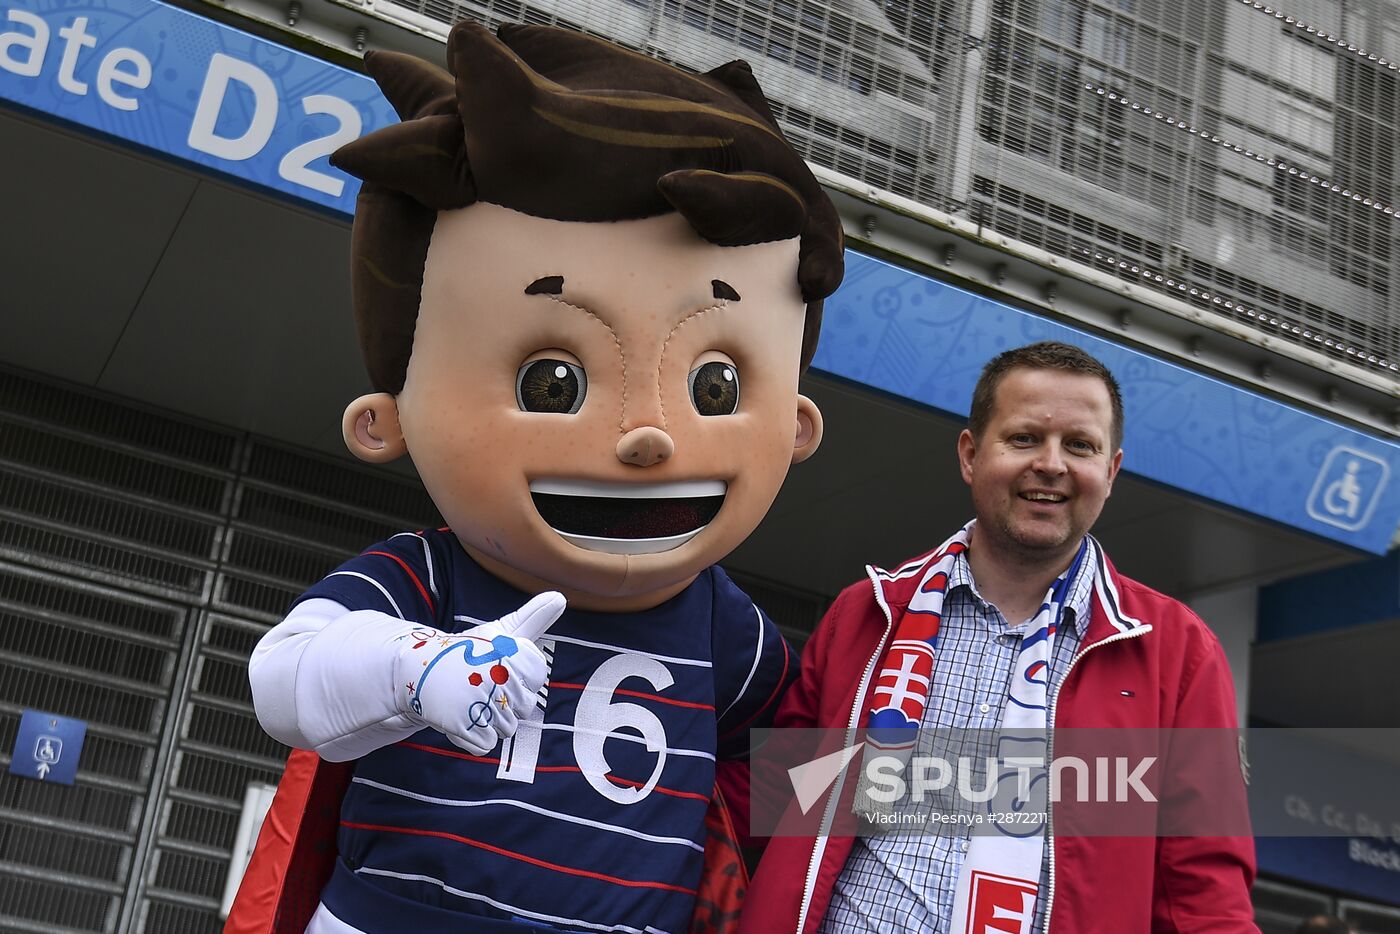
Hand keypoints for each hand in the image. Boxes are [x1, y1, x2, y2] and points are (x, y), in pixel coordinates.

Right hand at [395, 592, 564, 753]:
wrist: (419, 669)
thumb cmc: (468, 652)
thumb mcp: (501, 632)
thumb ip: (533, 617)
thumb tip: (560, 597)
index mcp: (508, 652)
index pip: (538, 678)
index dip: (521, 679)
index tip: (499, 668)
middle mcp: (496, 675)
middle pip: (525, 707)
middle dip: (505, 702)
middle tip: (481, 685)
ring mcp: (478, 700)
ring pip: (507, 729)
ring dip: (489, 720)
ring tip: (469, 699)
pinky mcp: (461, 724)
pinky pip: (485, 744)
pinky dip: (473, 737)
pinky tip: (460, 717)